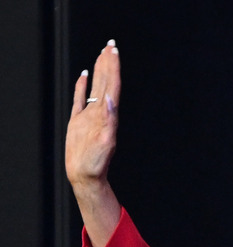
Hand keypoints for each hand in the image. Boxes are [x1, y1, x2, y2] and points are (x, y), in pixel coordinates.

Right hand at [65, 39, 121, 188]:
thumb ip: (108, 122)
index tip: (114, 52)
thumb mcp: (105, 143)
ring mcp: (89, 115)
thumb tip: (110, 100)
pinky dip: (82, 85)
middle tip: (110, 45)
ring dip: (99, 70)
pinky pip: (80, 98)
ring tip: (102, 54)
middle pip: (106, 82)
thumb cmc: (96, 163)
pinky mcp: (78, 121)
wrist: (85, 175)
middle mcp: (100, 112)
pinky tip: (83, 74)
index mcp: (108, 116)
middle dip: (108, 63)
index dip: (113, 68)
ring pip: (95, 87)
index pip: (112, 86)